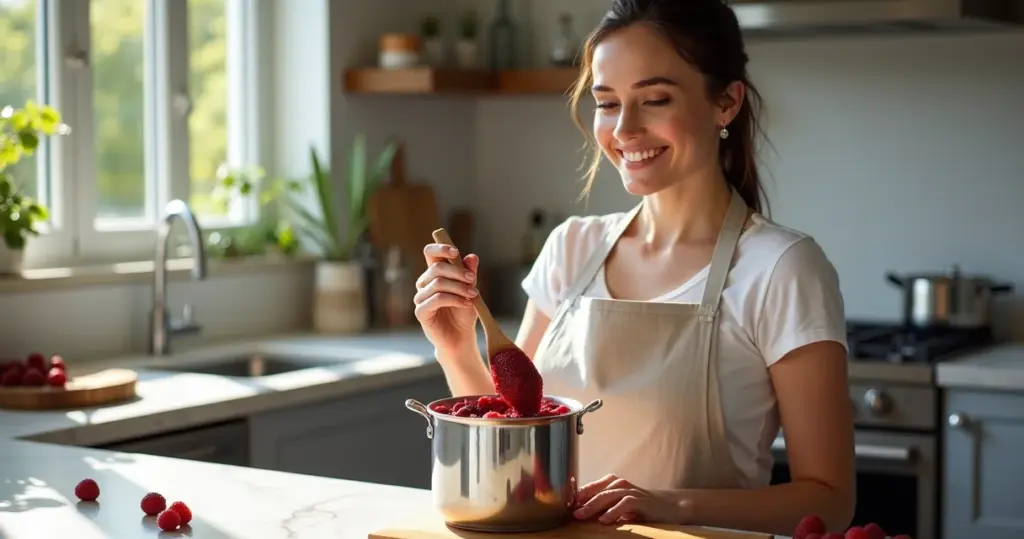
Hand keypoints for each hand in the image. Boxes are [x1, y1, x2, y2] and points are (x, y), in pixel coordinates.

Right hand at [414, 242, 480, 353]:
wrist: (461, 337)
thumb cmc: (463, 312)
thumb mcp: (470, 290)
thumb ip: (470, 274)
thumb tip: (472, 257)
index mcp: (434, 274)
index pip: (430, 253)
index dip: (440, 248)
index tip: (455, 252)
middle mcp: (424, 284)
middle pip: (436, 268)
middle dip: (457, 272)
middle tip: (472, 279)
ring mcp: (421, 297)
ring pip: (438, 283)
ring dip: (459, 287)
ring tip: (473, 295)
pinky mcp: (421, 312)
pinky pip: (437, 299)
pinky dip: (455, 299)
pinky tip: (467, 304)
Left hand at [573, 474, 691, 524]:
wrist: (667, 507)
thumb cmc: (639, 506)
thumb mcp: (617, 506)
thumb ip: (601, 506)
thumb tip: (579, 513)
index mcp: (610, 483)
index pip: (589, 488)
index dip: (576, 496)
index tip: (563, 505)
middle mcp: (618, 484)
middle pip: (595, 491)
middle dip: (581, 502)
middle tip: (570, 512)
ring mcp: (629, 490)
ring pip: (607, 496)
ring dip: (593, 506)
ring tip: (581, 515)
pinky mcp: (640, 500)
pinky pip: (624, 504)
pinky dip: (613, 512)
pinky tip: (604, 520)